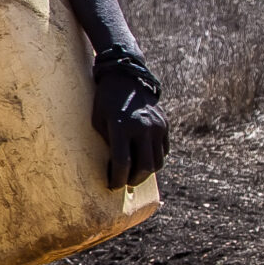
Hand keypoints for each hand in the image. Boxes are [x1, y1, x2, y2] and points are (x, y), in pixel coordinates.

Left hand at [91, 73, 168, 188]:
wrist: (127, 78)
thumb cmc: (105, 101)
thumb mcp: (98, 121)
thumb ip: (107, 143)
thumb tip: (114, 168)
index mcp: (122, 126)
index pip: (122, 162)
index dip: (116, 179)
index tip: (111, 186)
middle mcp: (143, 127)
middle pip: (144, 167)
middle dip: (133, 180)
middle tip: (124, 183)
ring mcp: (157, 126)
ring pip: (157, 162)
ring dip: (145, 172)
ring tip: (133, 174)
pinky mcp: (165, 125)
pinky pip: (163, 151)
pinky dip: (154, 159)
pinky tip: (143, 160)